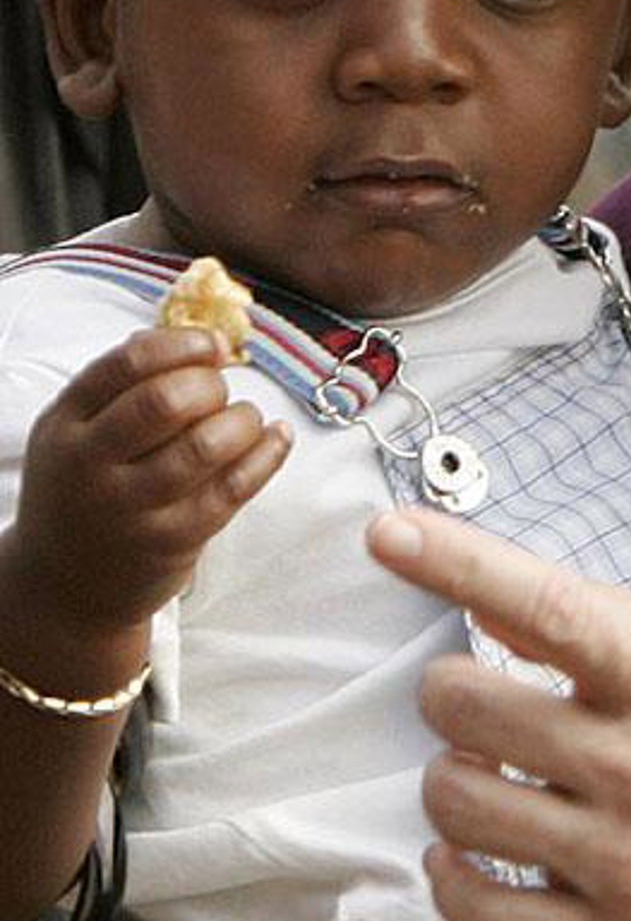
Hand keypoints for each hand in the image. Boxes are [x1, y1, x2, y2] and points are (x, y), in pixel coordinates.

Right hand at [11, 327, 291, 633]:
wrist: (64, 588)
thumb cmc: (86, 490)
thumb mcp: (79, 432)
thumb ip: (127, 383)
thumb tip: (199, 331)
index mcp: (66, 424)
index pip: (129, 363)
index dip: (185, 345)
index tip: (215, 347)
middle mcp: (91, 464)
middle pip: (167, 400)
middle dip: (210, 385)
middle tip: (218, 393)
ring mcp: (131, 507)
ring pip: (206, 444)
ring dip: (241, 420)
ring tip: (243, 420)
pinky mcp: (173, 539)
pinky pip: (235, 486)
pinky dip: (268, 452)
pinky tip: (276, 437)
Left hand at [367, 509, 630, 920]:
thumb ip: (626, 635)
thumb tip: (506, 607)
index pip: (549, 607)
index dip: (459, 562)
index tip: (393, 534)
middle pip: (472, 705)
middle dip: (450, 691)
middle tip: (469, 695)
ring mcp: (624, 864)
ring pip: (458, 802)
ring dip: (450, 778)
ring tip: (481, 771)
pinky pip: (475, 906)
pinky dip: (453, 872)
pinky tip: (471, 852)